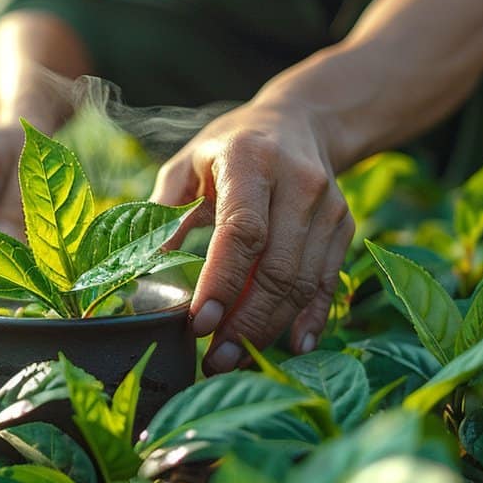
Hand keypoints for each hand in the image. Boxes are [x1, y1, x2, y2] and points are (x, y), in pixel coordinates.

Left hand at [151, 99, 353, 374]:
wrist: (299, 121)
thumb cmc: (227, 148)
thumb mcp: (186, 166)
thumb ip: (162, 215)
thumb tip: (139, 273)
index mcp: (249, 160)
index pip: (242, 231)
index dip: (222, 282)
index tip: (199, 325)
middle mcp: (297, 181)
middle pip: (277, 267)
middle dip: (245, 322)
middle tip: (214, 361)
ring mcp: (327, 205)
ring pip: (303, 281)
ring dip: (270, 329)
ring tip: (236, 359)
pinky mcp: (344, 225)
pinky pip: (328, 281)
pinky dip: (311, 319)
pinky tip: (293, 347)